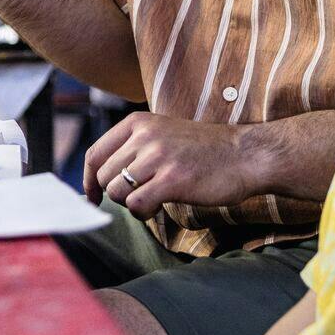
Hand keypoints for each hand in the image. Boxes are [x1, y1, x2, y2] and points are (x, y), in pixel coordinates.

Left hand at [85, 112, 257, 217]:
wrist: (246, 155)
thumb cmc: (205, 151)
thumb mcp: (163, 135)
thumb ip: (133, 148)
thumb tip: (100, 179)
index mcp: (138, 122)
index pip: (94, 154)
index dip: (88, 180)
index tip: (92, 197)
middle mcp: (144, 136)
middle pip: (103, 176)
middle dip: (115, 194)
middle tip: (137, 198)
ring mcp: (158, 156)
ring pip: (117, 191)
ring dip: (129, 204)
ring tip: (151, 200)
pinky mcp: (172, 179)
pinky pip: (136, 204)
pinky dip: (142, 213)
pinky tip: (157, 208)